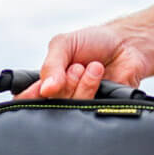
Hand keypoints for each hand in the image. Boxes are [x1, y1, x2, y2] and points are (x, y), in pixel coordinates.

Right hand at [19, 25, 152, 98]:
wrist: (127, 44)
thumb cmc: (94, 42)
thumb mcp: (64, 45)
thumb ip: (51, 66)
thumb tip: (46, 90)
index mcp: (47, 84)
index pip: (25, 101)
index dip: (29, 97)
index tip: (42, 87)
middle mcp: (61, 98)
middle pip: (49, 107)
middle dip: (64, 83)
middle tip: (77, 67)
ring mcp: (80, 107)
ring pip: (71, 109)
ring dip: (81, 83)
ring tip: (93, 67)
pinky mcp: (99, 112)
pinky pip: (90, 111)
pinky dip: (94, 88)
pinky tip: (100, 74)